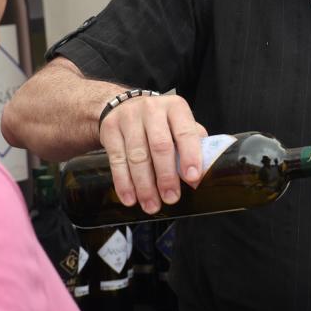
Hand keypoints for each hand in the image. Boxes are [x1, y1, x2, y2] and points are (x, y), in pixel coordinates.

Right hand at [97, 93, 206, 213]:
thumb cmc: (159, 121)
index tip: (193, 178)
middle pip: (160, 146)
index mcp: (175, 107)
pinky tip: (130, 198)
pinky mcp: (110, 129)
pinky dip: (123, 183)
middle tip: (171, 198)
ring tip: (151, 205)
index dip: (190, 156)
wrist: (122, 106)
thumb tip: (200, 175)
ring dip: (144, 185)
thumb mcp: (178, 124)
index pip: (185, 132)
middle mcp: (152, 109)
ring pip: (137, 156)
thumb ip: (193, 144)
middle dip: (166, 176)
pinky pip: (117, 160)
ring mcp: (129, 118)